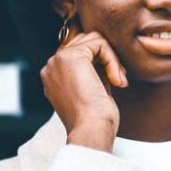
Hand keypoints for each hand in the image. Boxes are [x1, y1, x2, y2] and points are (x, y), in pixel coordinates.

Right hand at [40, 22, 127, 152]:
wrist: (91, 129)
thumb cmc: (95, 118)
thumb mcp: (92, 88)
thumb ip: (93, 69)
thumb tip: (105, 53)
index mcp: (53, 76)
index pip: (79, 52)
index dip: (100, 60)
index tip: (115, 80)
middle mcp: (51, 66)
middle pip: (85, 42)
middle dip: (107, 57)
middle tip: (119, 79)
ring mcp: (58, 60)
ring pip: (93, 40)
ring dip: (111, 58)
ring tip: (119, 79)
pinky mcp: (72, 56)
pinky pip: (100, 44)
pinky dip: (113, 59)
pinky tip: (117, 79)